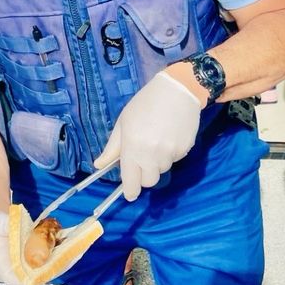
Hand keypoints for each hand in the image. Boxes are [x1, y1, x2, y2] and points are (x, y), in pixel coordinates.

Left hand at [94, 70, 201, 200]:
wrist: (178, 90)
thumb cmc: (145, 103)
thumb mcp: (124, 122)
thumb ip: (113, 147)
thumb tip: (99, 165)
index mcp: (133, 147)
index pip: (131, 180)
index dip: (130, 190)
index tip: (129, 194)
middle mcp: (152, 154)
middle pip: (149, 181)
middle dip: (144, 174)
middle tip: (143, 158)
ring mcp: (171, 153)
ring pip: (162, 170)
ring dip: (158, 162)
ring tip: (158, 141)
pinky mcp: (185, 149)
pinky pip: (175, 160)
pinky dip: (171, 154)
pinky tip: (170, 136)